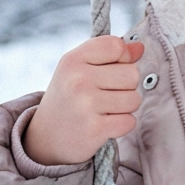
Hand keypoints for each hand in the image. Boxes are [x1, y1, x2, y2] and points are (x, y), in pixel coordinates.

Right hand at [22, 36, 145, 166]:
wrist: (45, 138)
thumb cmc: (68, 98)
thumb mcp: (78, 69)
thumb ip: (108, 54)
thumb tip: (139, 47)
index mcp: (72, 60)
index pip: (116, 46)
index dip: (122, 58)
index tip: (109, 70)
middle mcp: (77, 80)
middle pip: (132, 74)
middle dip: (125, 87)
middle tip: (103, 96)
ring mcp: (85, 105)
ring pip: (134, 99)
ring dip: (124, 108)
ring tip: (102, 110)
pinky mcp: (95, 129)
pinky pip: (130, 121)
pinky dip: (121, 125)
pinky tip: (103, 124)